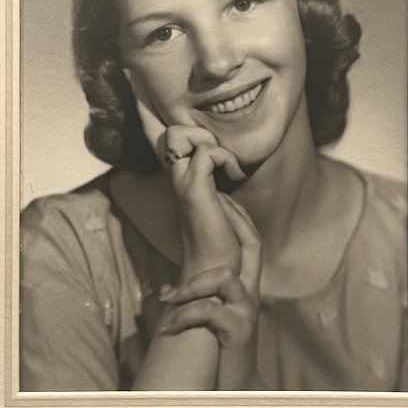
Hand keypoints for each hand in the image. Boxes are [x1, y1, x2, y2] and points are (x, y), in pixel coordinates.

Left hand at [158, 195, 264, 389]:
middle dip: (232, 221)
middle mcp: (252, 293)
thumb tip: (194, 260)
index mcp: (247, 285)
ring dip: (193, 285)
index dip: (238, 216)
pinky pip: (209, 313)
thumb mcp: (221, 308)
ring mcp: (246, 311)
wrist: (233, 386)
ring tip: (169, 297)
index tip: (220, 196)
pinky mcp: (237, 331)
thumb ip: (214, 285)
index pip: (252, 241)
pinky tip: (170, 326)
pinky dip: (186, 316)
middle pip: (253, 245)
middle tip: (211, 206)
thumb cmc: (221, 344)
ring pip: (224, 279)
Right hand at [165, 125, 245, 277]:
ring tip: (229, 168)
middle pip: (171, 133)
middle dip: (199, 133)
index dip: (191, 137)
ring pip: (180, 134)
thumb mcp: (220, 209)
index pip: (174, 143)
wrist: (213, 275)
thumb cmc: (223, 246)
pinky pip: (206, 153)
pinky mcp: (194, 190)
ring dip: (213, 144)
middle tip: (221, 158)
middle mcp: (177, 180)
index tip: (214, 155)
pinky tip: (236, 175)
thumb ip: (217, 187)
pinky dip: (225, 157)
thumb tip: (226, 169)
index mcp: (183, 183)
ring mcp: (182, 184)